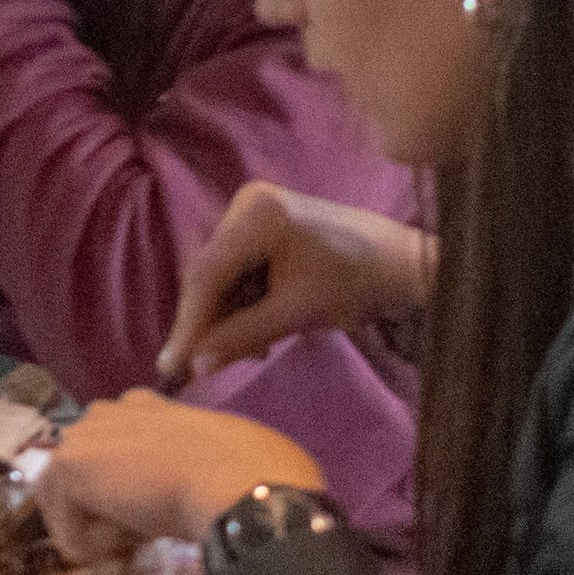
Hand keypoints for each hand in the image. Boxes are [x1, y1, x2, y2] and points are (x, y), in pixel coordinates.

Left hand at [33, 394, 324, 564]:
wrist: (238, 483)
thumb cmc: (243, 475)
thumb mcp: (203, 464)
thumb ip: (175, 468)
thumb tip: (170, 498)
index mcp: (142, 406)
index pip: (109, 455)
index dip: (128, 494)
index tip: (160, 512)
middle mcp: (106, 411)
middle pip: (81, 480)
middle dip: (104, 512)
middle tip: (147, 528)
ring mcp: (83, 434)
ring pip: (70, 506)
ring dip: (100, 532)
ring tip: (142, 535)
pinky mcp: (69, 466)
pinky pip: (67, 531)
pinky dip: (96, 550)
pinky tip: (134, 537)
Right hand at [162, 184, 435, 385]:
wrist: (400, 262)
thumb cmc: (357, 283)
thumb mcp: (297, 313)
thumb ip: (241, 336)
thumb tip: (194, 367)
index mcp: (258, 214)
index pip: (208, 273)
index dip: (189, 323)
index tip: (172, 366)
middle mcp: (247, 203)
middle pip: (210, 273)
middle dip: (209, 323)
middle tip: (198, 371)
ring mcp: (254, 211)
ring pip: (222, 276)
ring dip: (229, 317)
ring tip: (252, 351)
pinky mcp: (262, 225)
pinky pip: (238, 270)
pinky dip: (244, 303)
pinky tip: (260, 332)